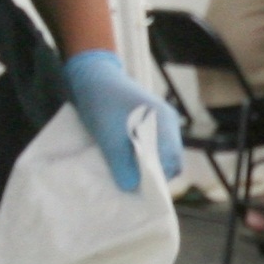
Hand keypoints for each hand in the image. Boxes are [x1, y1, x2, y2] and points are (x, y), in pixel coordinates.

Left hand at [63, 50, 184, 192]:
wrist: (91, 74)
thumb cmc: (101, 103)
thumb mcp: (108, 138)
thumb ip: (121, 165)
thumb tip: (131, 188)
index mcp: (164, 124)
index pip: (172, 162)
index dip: (157, 179)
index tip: (139, 189)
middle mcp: (168, 122)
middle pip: (170, 159)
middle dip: (153, 174)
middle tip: (132, 183)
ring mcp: (160, 119)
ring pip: (161, 152)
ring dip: (147, 165)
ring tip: (127, 172)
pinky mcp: (149, 119)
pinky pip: (153, 144)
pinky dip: (142, 155)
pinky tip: (126, 158)